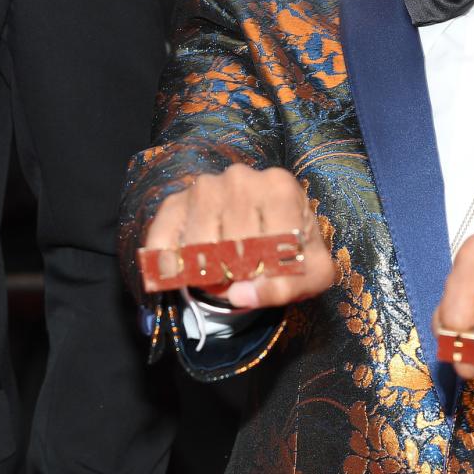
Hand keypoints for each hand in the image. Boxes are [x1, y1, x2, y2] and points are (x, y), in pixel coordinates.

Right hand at [143, 164, 335, 309]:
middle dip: (232, 275)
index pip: (264, 244)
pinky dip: (166, 264)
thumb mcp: (311, 273)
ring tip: (221, 270)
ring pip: (196, 245)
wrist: (273, 230)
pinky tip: (177, 274)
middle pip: (228, 246)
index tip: (263, 277)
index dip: (260, 273)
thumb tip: (240, 295)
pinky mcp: (177, 199)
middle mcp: (241, 178)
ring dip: (203, 271)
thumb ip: (286, 287)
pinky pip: (162, 238)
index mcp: (280, 189)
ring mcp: (206, 185)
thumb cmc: (295, 250)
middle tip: (240, 278)